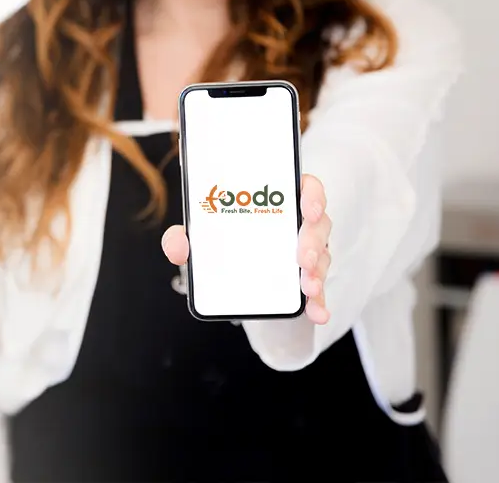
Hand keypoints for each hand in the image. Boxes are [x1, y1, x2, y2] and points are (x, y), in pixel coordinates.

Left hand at [161, 173, 331, 324]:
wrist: (225, 272)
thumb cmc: (218, 239)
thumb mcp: (196, 237)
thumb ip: (180, 237)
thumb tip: (177, 248)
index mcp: (274, 201)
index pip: (304, 186)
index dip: (312, 194)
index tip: (307, 209)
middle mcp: (295, 223)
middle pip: (316, 224)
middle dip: (313, 242)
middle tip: (303, 259)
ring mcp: (305, 249)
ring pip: (321, 256)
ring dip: (318, 272)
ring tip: (307, 287)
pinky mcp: (304, 277)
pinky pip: (316, 287)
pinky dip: (318, 301)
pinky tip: (317, 312)